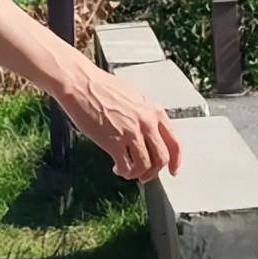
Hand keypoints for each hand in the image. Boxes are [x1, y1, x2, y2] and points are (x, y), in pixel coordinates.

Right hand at [55, 68, 180, 182]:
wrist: (81, 83)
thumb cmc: (101, 87)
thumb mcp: (133, 97)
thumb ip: (144, 115)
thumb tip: (147, 134)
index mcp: (153, 111)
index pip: (175, 142)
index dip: (176, 161)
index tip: (172, 170)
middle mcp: (146, 122)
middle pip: (162, 158)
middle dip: (154, 171)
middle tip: (145, 175)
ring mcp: (131, 132)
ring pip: (145, 166)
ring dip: (138, 174)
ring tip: (127, 171)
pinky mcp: (114, 141)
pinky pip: (126, 166)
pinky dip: (124, 172)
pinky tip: (117, 168)